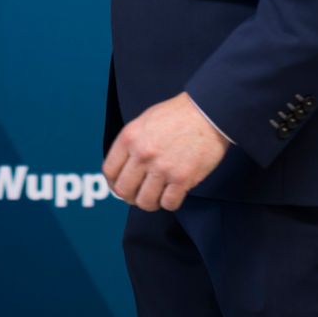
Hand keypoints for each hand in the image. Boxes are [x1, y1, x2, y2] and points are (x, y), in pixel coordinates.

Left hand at [103, 93, 229, 211]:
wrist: (208, 112)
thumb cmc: (178, 115)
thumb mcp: (145, 120)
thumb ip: (132, 143)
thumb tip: (124, 167)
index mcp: (129, 138)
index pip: (109, 171)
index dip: (114, 183)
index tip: (121, 186)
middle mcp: (142, 154)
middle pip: (124, 190)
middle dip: (130, 196)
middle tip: (139, 194)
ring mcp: (162, 168)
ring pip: (145, 202)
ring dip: (150, 202)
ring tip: (158, 195)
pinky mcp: (182, 179)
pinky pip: (168, 204)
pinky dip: (170, 203)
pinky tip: (174, 193)